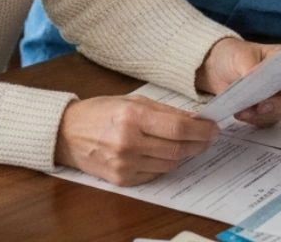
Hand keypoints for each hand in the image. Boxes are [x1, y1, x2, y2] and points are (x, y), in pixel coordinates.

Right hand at [54, 95, 218, 185]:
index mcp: (132, 116)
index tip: (213, 128)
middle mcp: (129, 142)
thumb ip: (164, 110)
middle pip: (177, 149)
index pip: (178, 128)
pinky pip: (155, 174)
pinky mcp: (122, 179)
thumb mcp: (132, 100)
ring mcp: (125, 164)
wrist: (67, 133)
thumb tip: (194, 118)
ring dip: (184, 155)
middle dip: (199, 144)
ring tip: (189, 145)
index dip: (201, 130)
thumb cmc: (100, 112)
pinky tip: (164, 153)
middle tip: (209, 138)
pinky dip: (164, 164)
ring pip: (169, 164)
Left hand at [195, 37, 280, 127]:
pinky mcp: (265, 110)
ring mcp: (277, 96)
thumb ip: (250, 66)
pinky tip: (241, 114)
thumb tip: (255, 76)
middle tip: (261, 106)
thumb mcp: (240, 56)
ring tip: (242, 111)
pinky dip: (255, 120)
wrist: (215, 68)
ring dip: (263, 115)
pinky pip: (267, 120)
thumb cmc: (232, 56)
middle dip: (279, 104)